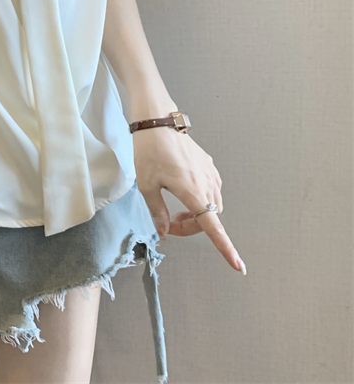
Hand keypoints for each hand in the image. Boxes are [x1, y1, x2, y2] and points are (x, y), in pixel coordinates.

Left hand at [133, 125, 245, 274]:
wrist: (157, 120)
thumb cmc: (150, 149)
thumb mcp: (146, 184)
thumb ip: (157, 211)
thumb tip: (164, 232)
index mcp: (192, 191)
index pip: (212, 227)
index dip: (225, 248)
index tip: (238, 265)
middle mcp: (207, 183)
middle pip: (208, 219)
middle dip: (191, 228)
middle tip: (168, 224)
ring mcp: (210, 173)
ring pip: (211, 206)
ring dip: (196, 214)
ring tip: (173, 210)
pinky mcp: (208, 165)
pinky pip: (211, 191)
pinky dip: (200, 200)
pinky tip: (182, 192)